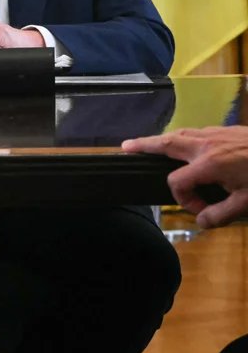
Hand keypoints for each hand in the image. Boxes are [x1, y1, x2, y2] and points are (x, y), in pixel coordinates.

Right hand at [123, 126, 247, 227]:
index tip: (201, 210)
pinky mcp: (228, 130)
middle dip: (144, 145)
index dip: (183, 200)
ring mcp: (216, 134)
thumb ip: (221, 214)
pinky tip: (188, 144)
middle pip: (166, 143)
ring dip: (162, 139)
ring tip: (148, 143)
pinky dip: (183, 137)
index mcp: (208, 164)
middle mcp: (206, 145)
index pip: (177, 182)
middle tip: (125, 146)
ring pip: (181, 133)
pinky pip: (196, 131)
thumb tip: (201, 221)